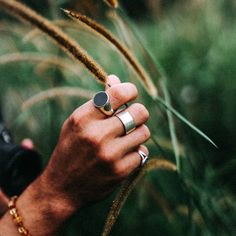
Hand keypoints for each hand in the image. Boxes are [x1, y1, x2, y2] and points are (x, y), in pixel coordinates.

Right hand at [40, 75, 149, 210]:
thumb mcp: (77, 122)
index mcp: (83, 118)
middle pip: (140, 112)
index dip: (130, 90)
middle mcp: (97, 135)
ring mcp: (109, 154)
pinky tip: (124, 155)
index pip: (119, 94)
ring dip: (138, 133)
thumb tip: (115, 79)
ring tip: (125, 138)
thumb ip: (98, 101)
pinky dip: (136, 151)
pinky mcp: (120, 171)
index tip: (131, 94)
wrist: (61, 188)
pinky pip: (142, 152)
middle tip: (131, 118)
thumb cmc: (70, 149)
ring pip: (144, 132)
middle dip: (138, 113)